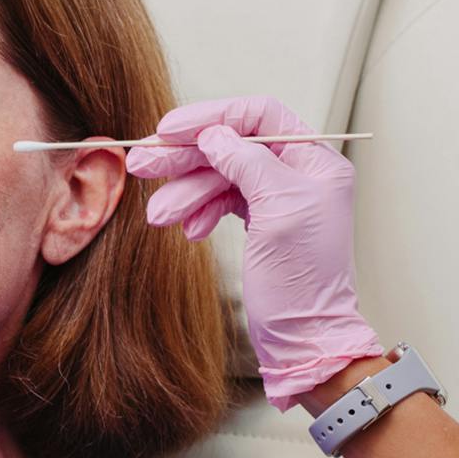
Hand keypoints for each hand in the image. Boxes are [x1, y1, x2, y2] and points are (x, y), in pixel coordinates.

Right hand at [127, 95, 383, 408]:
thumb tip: (215, 134)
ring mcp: (278, 198)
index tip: (169, 129)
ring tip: (158, 215)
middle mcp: (299, 174)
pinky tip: (188, 230)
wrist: (304, 341)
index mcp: (316, 162)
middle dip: (186, 157)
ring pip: (221, 175)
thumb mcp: (279, 212)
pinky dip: (199, 211)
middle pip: (232, 145)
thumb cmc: (304, 284)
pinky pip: (221, 201)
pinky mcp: (260, 222)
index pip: (259, 116)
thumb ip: (248, 163)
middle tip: (142, 164)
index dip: (212, 117)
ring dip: (185, 191)